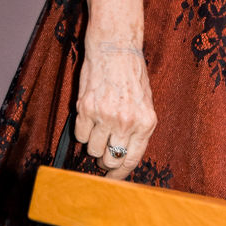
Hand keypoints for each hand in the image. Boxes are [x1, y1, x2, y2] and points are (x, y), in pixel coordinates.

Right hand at [74, 39, 156, 178]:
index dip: (120, 174)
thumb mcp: (145, 103)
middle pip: (110, 159)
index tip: (113, 179)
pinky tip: (91, 114)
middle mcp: (126, 121)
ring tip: (99, 124)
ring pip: (93, 149)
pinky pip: (80, 135)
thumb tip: (123, 157)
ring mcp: (105, 116)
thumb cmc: (132, 75)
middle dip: (106, 158)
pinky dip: (83, 129)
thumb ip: (137, 130)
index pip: (131, 160)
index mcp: (145, 122)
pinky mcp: (86, 108)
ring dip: (94, 142)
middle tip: (105, 147)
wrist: (116, 47)